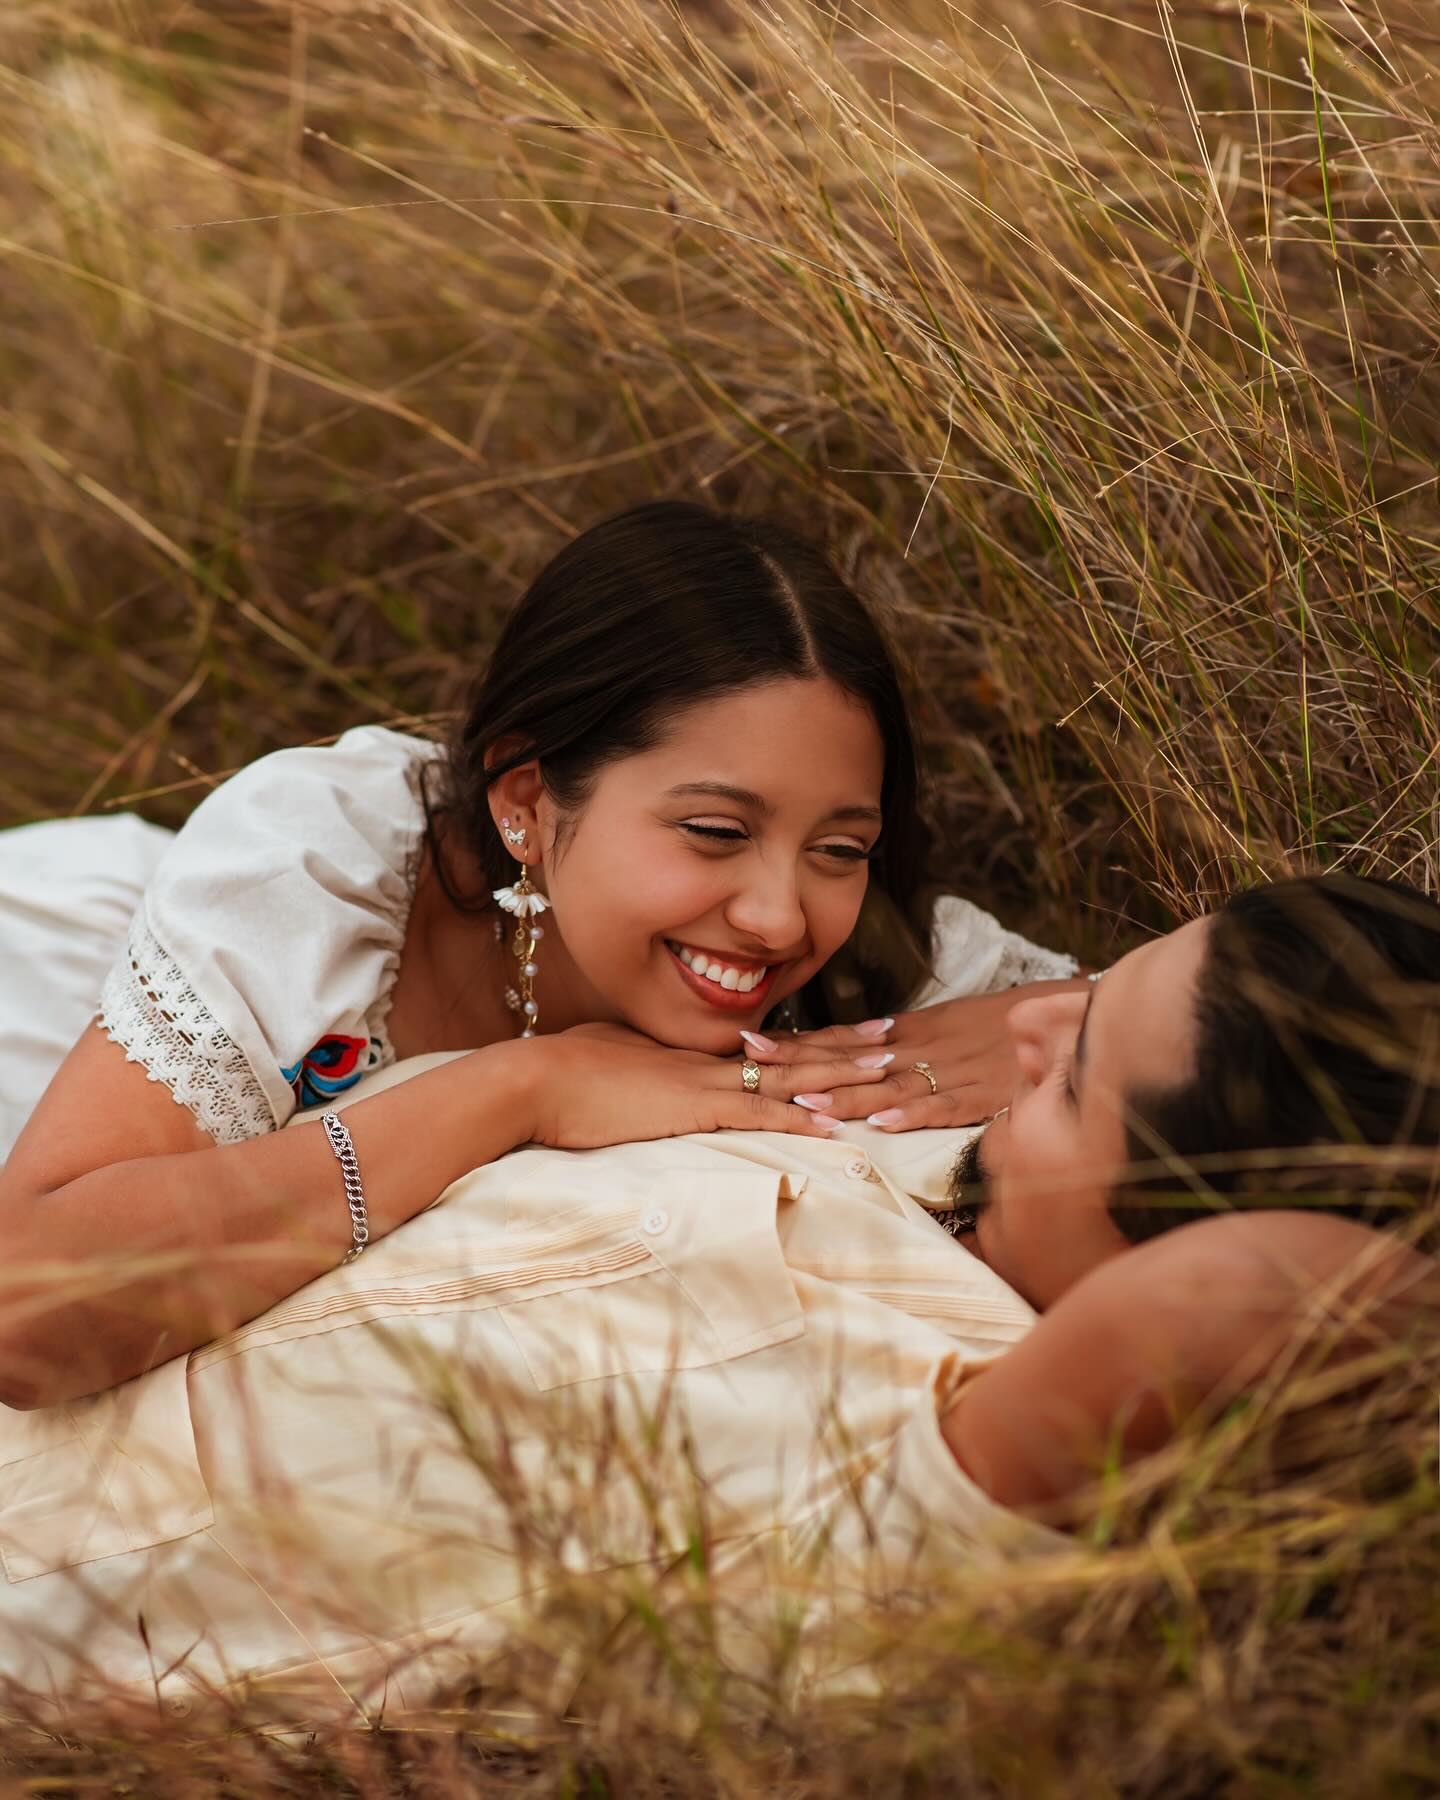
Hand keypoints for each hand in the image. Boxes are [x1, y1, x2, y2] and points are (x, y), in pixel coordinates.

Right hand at [511, 1022, 906, 1150]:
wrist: (533, 1080)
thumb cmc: (562, 1076)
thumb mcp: (615, 1062)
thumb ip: (646, 1067)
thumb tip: (652, 1073)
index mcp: (693, 1051)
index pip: (767, 1045)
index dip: (813, 1039)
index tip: (851, 1030)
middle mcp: (708, 1060)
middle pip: (791, 1053)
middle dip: (845, 1047)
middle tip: (893, 1038)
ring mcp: (703, 1082)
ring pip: (788, 1079)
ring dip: (840, 1078)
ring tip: (887, 1072)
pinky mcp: (693, 1109)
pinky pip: (758, 1115)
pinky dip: (799, 1121)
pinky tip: (834, 1126)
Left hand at [735, 979, 1090, 1129]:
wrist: (1069, 1014)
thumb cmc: (1009, 1023)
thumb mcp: (952, 1024)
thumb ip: (911, 1039)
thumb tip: (870, 1047)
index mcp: (914, 1030)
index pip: (845, 1037)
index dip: (799, 1041)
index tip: (752, 1040)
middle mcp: (923, 1047)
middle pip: (853, 1057)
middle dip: (801, 1061)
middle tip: (749, 1061)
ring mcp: (951, 1071)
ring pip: (889, 1084)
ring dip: (845, 1095)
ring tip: (803, 1104)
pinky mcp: (982, 1093)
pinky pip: (944, 1106)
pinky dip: (914, 1113)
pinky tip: (884, 1123)